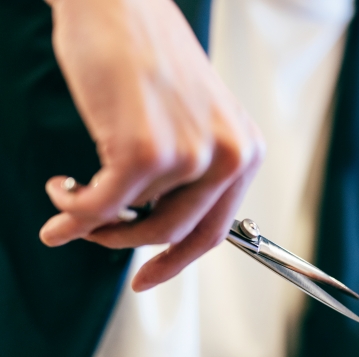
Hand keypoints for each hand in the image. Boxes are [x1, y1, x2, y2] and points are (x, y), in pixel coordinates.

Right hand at [40, 0, 263, 290]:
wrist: (116, 1)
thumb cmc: (147, 54)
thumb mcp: (192, 119)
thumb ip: (189, 172)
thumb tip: (153, 224)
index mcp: (245, 150)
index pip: (216, 230)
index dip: (178, 261)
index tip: (149, 275)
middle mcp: (228, 155)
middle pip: (175, 233)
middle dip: (127, 242)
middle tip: (96, 234)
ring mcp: (189, 154)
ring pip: (136, 220)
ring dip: (95, 220)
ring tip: (72, 199)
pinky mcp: (144, 150)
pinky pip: (101, 207)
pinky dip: (73, 212)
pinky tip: (60, 196)